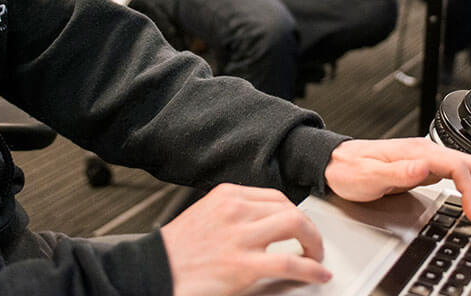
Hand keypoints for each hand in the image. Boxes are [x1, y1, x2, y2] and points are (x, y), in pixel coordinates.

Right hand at [160, 183, 330, 295]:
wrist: (152, 272)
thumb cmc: (175, 252)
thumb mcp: (204, 216)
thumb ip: (232, 215)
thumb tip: (263, 225)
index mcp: (226, 196)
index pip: (275, 197)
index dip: (294, 214)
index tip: (300, 227)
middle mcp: (235, 210)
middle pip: (290, 209)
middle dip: (308, 229)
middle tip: (313, 245)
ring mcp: (240, 237)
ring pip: (296, 225)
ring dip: (314, 244)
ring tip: (316, 258)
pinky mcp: (243, 266)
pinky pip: (290, 262)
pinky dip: (311, 269)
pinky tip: (317, 275)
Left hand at [324, 138, 470, 227]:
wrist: (335, 163)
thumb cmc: (349, 169)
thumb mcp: (369, 175)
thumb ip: (398, 172)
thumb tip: (425, 167)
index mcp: (416, 151)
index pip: (457, 165)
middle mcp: (425, 151)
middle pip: (470, 165)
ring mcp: (426, 159)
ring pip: (466, 169)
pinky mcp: (424, 168)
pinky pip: (457, 176)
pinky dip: (470, 190)